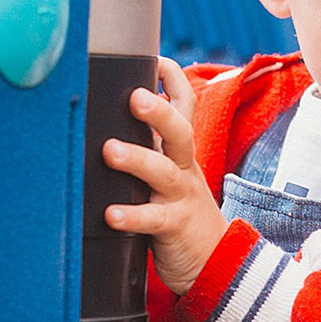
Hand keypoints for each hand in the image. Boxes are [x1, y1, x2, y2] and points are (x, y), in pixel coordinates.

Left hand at [102, 57, 228, 294]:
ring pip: (163, 171)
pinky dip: (132, 216)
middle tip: (135, 97)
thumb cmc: (180, 213)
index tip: (156, 58)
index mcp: (181, 152)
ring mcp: (181, 197)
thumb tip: (104, 121)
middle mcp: (184, 168)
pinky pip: (153, 219)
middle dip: (159, 111)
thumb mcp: (169, 175)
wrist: (216, 263)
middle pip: (180, 131)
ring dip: (137, 159)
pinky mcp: (174, 228)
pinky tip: (111, 214)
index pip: (184, 105)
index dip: (173, 79)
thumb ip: (147, 149)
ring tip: (110, 151)